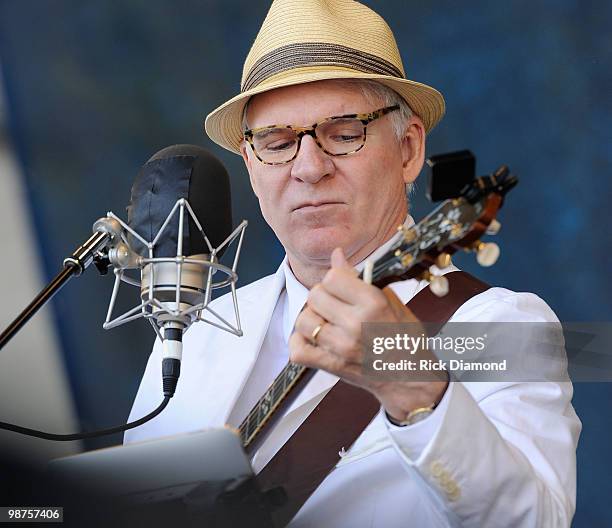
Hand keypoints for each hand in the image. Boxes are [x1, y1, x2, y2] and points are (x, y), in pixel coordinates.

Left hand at [289, 247, 447, 421]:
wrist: (410, 378)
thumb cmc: (405, 339)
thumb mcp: (391, 302)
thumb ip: (361, 278)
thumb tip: (336, 255)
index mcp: (373, 305)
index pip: (333, 277)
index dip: (336, 278)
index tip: (343, 285)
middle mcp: (355, 325)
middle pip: (315, 296)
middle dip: (323, 295)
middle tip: (335, 304)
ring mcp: (341, 348)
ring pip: (303, 320)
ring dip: (312, 318)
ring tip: (326, 321)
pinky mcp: (331, 366)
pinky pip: (298, 350)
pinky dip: (301, 342)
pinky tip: (314, 338)